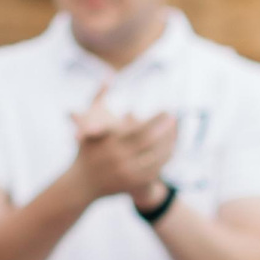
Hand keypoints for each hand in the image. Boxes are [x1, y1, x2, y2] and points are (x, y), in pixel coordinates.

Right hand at [70, 83, 178, 202]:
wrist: (81, 183)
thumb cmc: (86, 148)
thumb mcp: (86, 122)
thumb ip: (99, 97)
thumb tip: (109, 75)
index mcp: (110, 141)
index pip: (140, 128)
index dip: (156, 119)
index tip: (167, 109)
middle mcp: (119, 157)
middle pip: (150, 142)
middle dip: (166, 130)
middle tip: (176, 118)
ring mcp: (127, 172)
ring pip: (156, 157)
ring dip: (169, 144)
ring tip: (177, 132)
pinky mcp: (132, 184)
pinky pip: (155, 170)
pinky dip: (164, 159)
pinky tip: (171, 149)